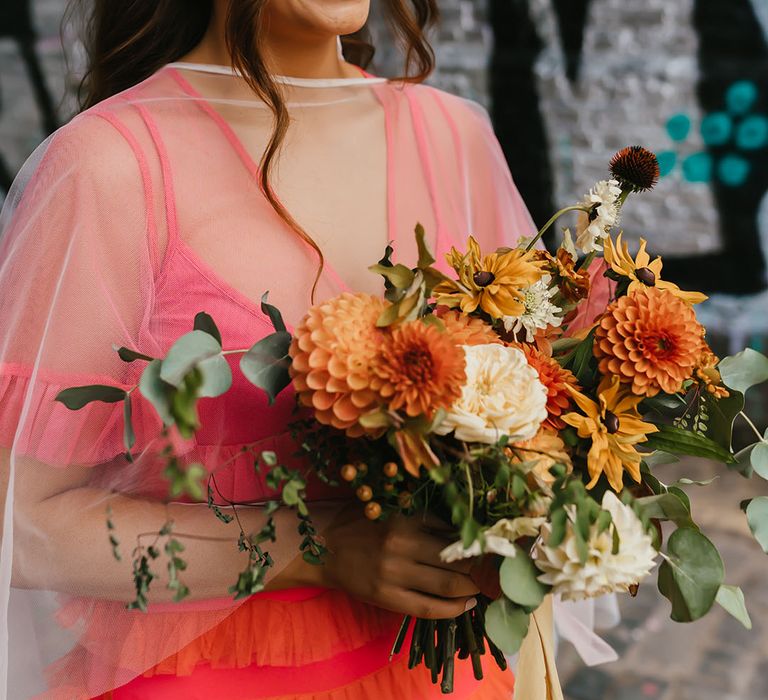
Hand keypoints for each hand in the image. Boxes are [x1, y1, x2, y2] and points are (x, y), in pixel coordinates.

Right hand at [315, 509, 479, 618]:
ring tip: (482, 585)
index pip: (452, 530)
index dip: (474, 540)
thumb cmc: (359, 522)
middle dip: (479, 566)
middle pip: (456, 559)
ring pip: (447, 585)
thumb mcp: (391, 507)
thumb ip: (422, 516)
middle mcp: (402, 544)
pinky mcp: (387, 597)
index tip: (487, 544)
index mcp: (405, 517)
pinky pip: (428, 608)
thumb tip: (463, 530)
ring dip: (472, 587)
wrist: (321, 547)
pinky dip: (453, 609)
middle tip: (492, 568)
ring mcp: (394, 574)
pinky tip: (466, 604)